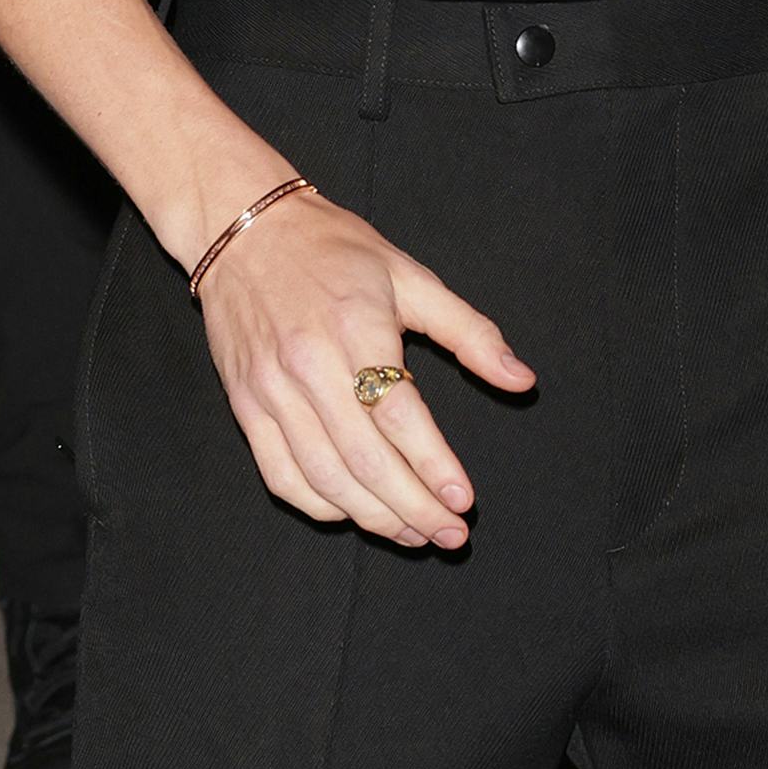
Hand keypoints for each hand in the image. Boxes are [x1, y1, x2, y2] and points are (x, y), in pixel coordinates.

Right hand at [196, 189, 535, 545]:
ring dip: (373, 517)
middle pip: (364, 458)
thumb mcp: (412, 277)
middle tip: (450, 535)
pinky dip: (320, 505)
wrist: (247, 233)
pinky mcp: (245, 407)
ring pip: (324, 477)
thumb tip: (522, 379)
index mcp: (357, 327)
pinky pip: (281, 475)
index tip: (465, 500)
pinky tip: (356, 514)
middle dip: (412, 507)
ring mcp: (271, 390)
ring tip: (414, 535)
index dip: (433, 464)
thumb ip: (470, 332)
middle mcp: (309, 365)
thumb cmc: (336, 250)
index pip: (398, 414)